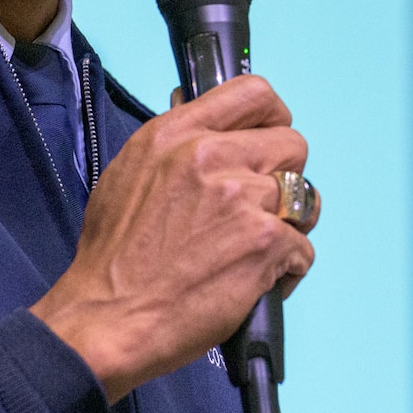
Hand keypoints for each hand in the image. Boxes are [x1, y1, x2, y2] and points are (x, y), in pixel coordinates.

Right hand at [30, 75, 313, 402]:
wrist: (107, 319)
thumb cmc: (113, 259)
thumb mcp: (129, 175)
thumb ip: (176, 148)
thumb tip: (210, 131)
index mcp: (176, 133)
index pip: (253, 93)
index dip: (273, 117)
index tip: (270, 138)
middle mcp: (210, 156)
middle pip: (292, 144)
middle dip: (283, 177)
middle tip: (258, 209)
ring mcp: (242, 197)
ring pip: (304, 197)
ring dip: (288, 225)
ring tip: (255, 249)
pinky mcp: (264, 241)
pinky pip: (303, 248)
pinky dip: (286, 270)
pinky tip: (256, 282)